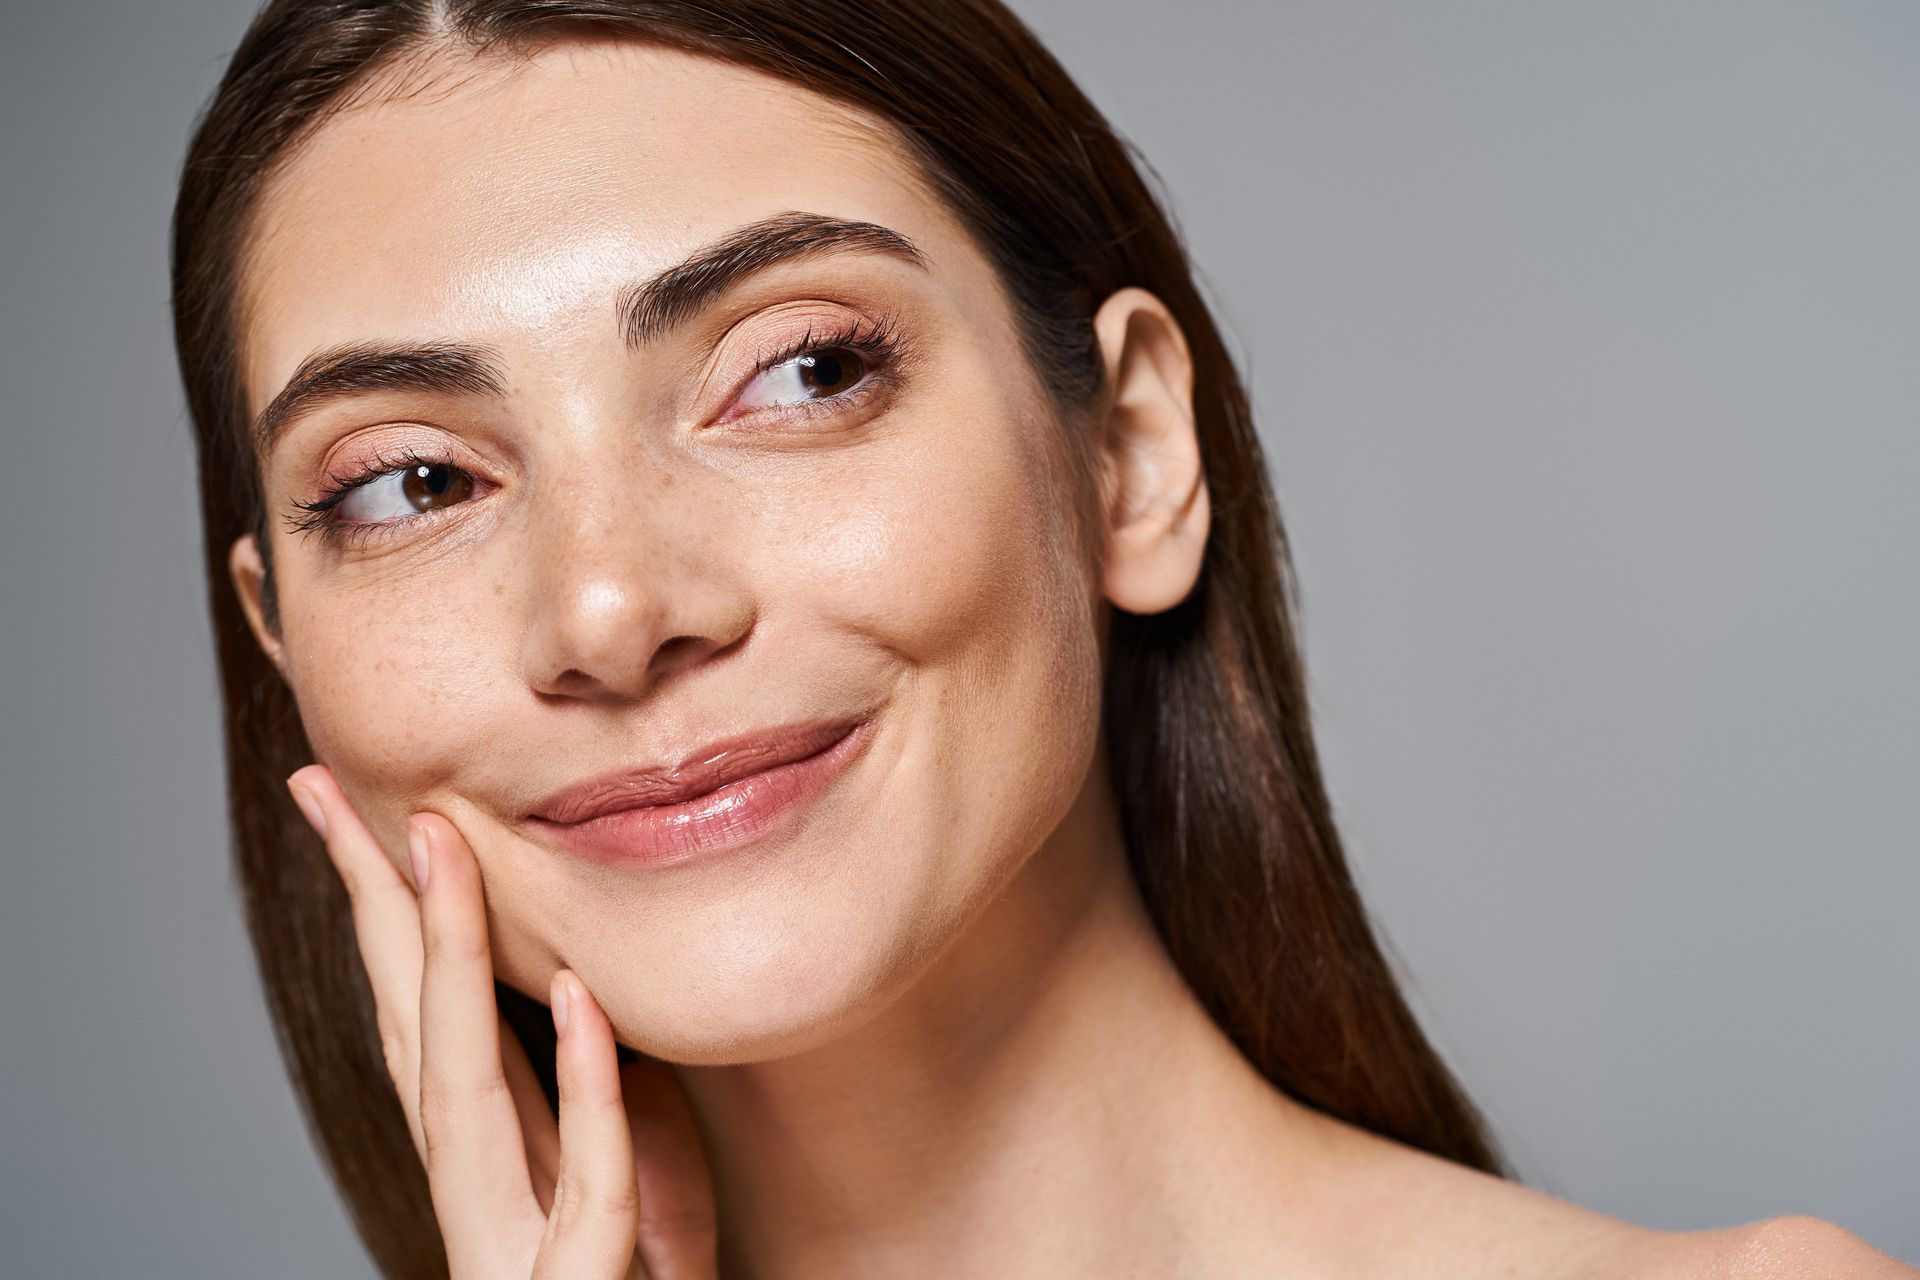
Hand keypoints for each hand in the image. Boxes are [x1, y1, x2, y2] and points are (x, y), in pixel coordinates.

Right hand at [287, 765, 719, 1278]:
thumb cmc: (641, 1274)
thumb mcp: (624, 1150)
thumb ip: (587, 1074)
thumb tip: (583, 972)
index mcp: (485, 1145)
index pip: (415, 1009)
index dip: (382, 910)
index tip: (353, 805)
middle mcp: (477, 1185)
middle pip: (409, 1027)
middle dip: (374, 907)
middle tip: (331, 791)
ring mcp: (514, 1242)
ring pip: (464, 1089)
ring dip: (452, 964)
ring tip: (442, 851)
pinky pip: (589, 1182)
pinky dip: (584, 1089)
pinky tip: (581, 998)